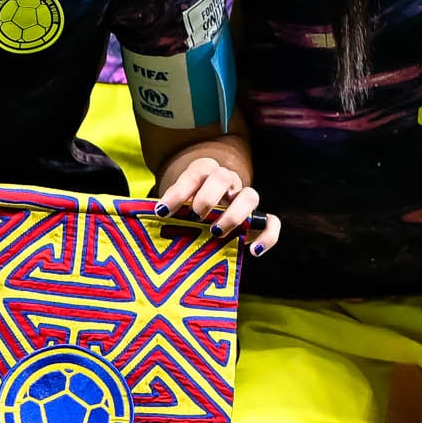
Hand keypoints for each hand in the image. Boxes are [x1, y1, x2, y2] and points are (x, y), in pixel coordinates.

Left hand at [150, 139, 279, 257]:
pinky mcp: (259, 219)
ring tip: (216, 232)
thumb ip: (168, 211)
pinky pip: (271, 222)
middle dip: (208, 196)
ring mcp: (244, 199)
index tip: (163, 211)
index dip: (179, 190)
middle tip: (195, 216)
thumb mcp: (175, 207)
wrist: (206, 215)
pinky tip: (252, 251)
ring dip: (234, 214)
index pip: (197, 171)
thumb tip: (150, 223)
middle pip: (224, 176)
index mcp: (206, 173)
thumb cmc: (186, 211)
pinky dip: (267, 236)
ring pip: (251, 195)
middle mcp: (228, 182)